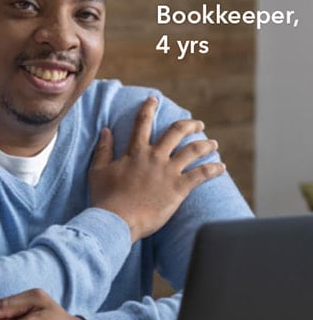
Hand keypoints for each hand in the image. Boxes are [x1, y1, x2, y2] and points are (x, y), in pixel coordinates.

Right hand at [89, 97, 224, 241]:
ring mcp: (168, 172)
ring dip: (205, 144)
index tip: (154, 99)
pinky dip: (213, 169)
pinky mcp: (178, 188)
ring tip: (213, 144)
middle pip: (176, 132)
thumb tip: (105, 130)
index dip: (148, 108)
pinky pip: (201, 175)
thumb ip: (103, 149)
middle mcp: (155, 156)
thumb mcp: (98, 170)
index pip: (142, 122)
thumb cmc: (105, 197)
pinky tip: (221, 167)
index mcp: (136, 151)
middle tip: (198, 123)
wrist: (117, 220)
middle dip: (189, 124)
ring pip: (193, 150)